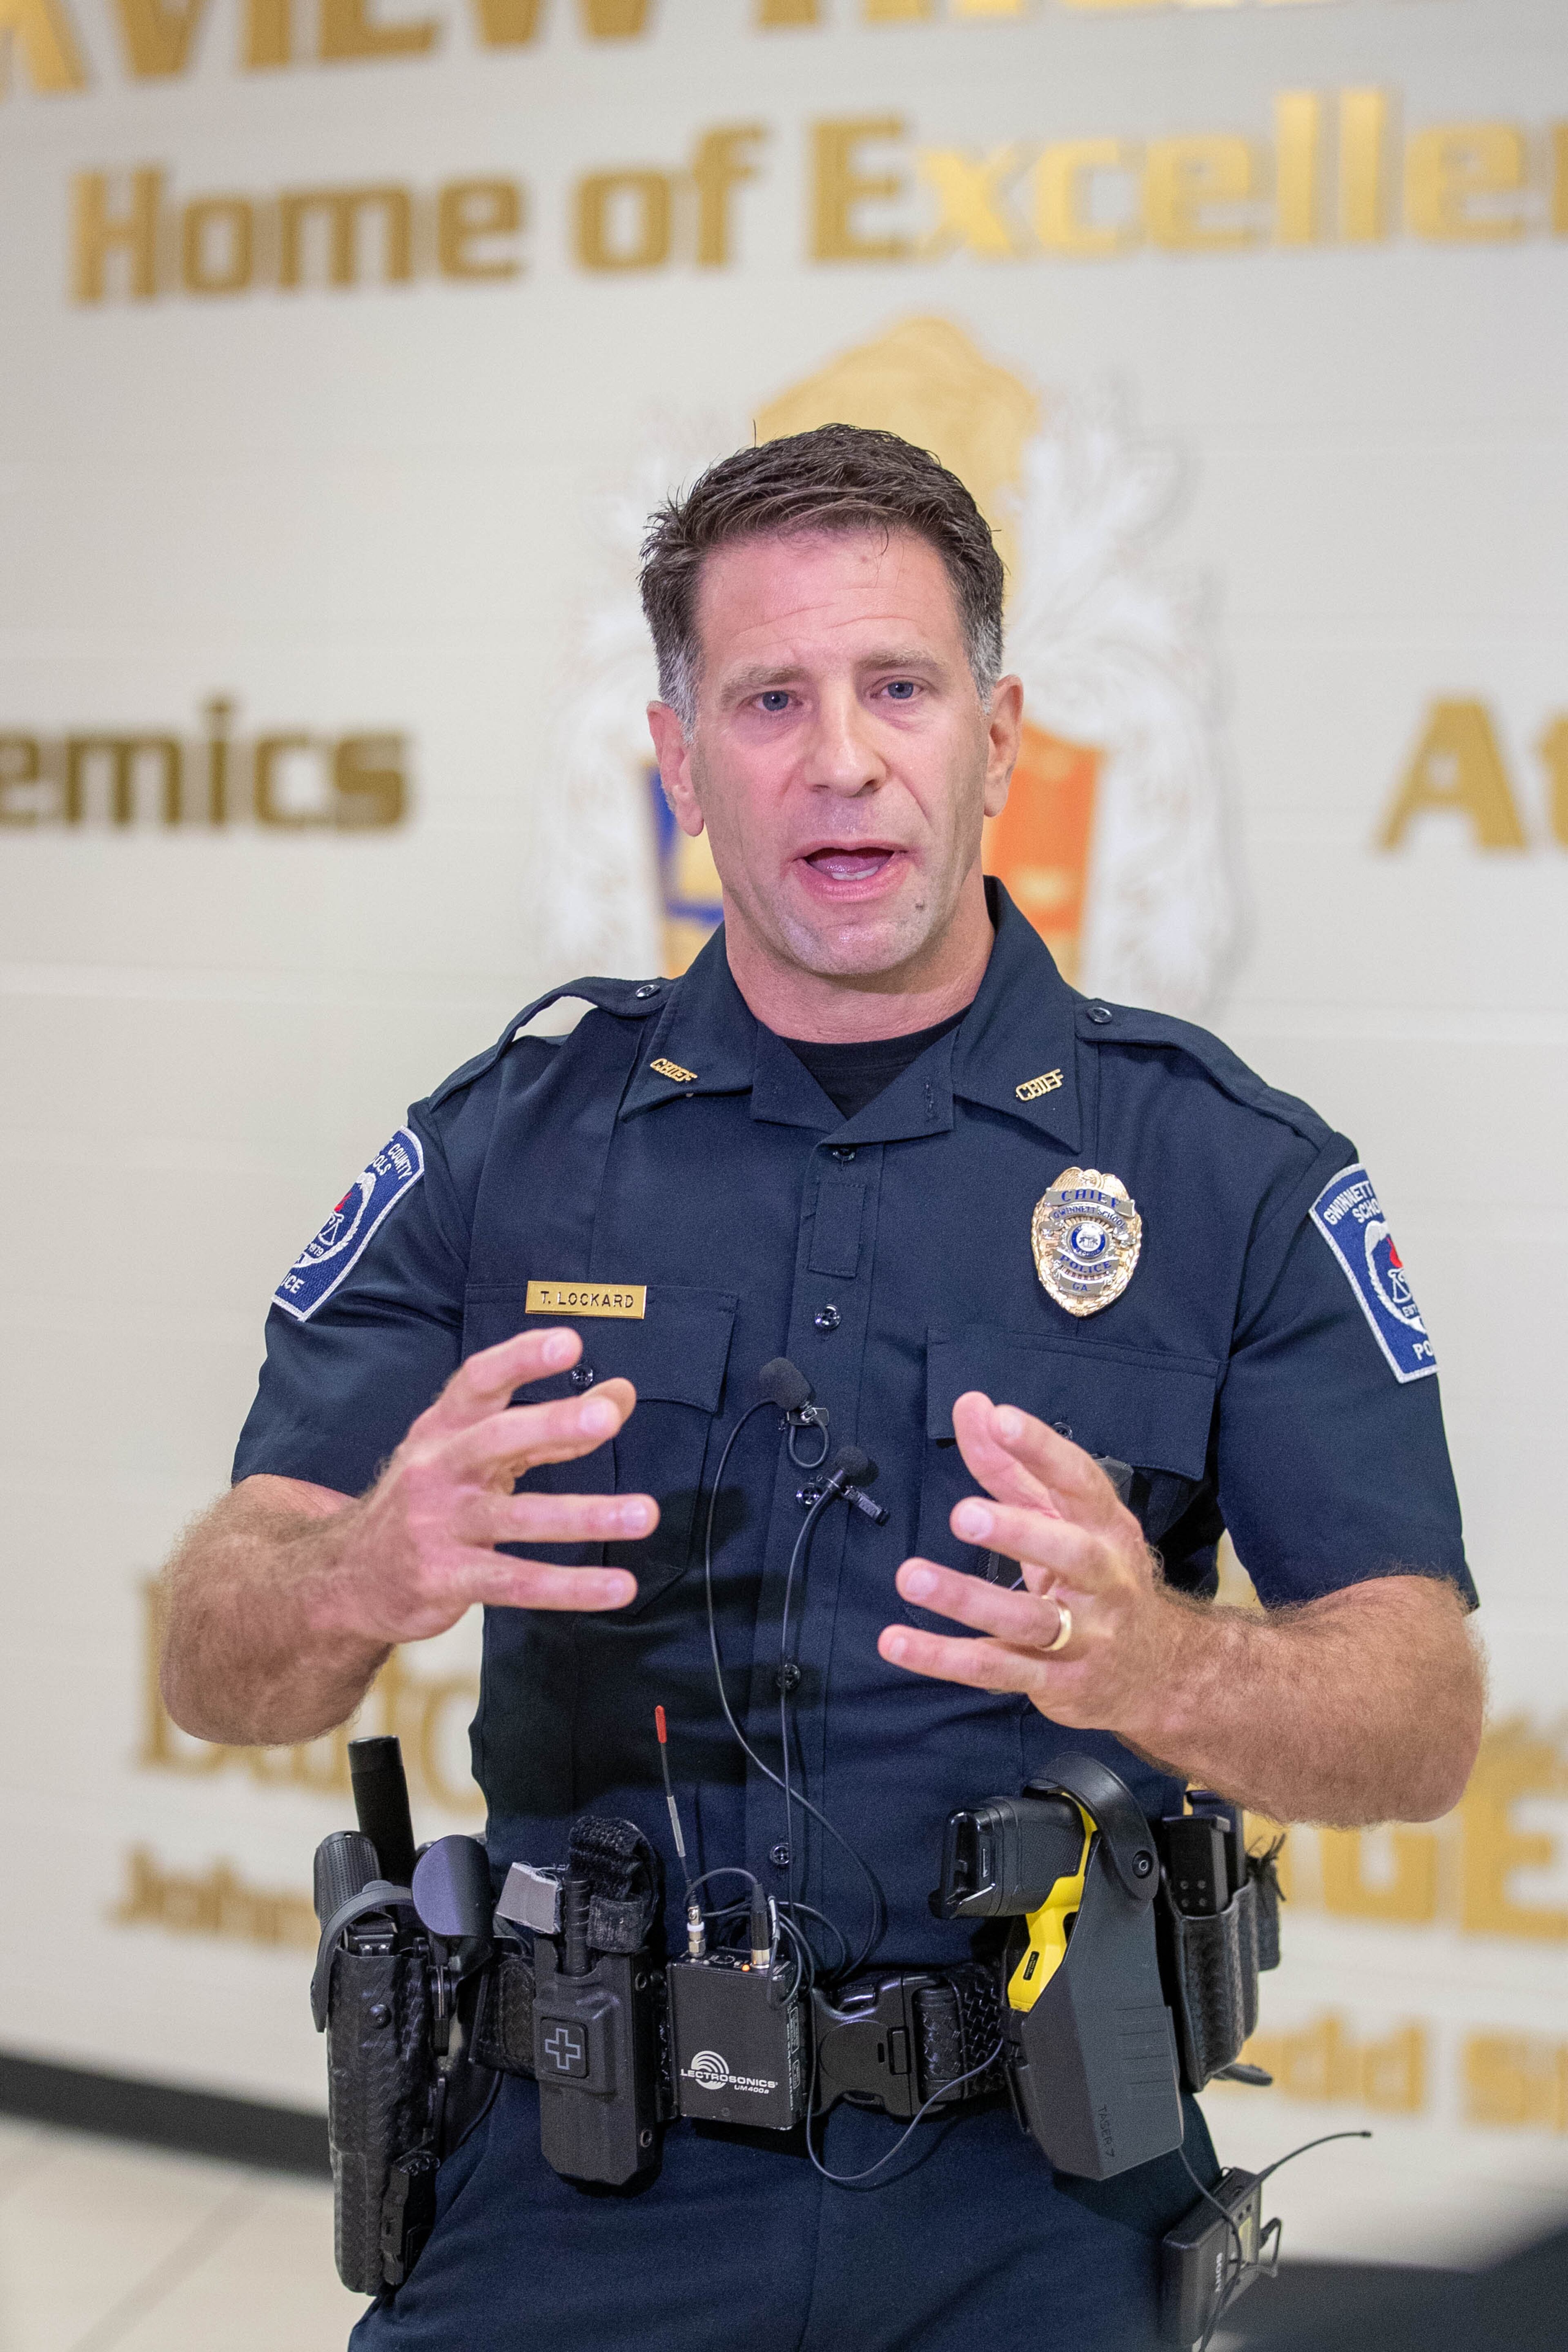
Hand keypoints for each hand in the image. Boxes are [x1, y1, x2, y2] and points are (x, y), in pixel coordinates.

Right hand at [316, 1326, 653, 1646]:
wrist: (350, 1576)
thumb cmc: (431, 1500)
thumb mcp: (476, 1453)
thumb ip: (552, 1429)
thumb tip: (620, 1394)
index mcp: (443, 1428)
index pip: (478, 1381)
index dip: (520, 1359)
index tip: (568, 1342)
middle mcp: (436, 1470)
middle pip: (493, 1440)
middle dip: (549, 1424)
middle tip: (605, 1419)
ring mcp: (439, 1526)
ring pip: (516, 1518)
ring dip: (583, 1516)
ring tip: (642, 1513)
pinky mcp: (446, 1579)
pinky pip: (516, 1583)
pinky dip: (569, 1587)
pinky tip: (616, 1587)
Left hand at [876, 1390, 1181, 1738]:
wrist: (1159, 1669)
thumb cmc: (1098, 1577)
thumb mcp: (1064, 1519)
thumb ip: (1012, 1465)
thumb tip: (972, 1405)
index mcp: (1108, 1528)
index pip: (1079, 1482)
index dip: (1043, 1450)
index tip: (1002, 1419)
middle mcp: (1105, 1581)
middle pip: (1070, 1555)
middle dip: (1018, 1533)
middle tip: (963, 1515)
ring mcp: (1085, 1637)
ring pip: (1028, 1621)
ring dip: (967, 1599)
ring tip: (911, 1576)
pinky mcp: (1056, 1683)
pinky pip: (997, 1670)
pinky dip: (944, 1659)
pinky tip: (896, 1642)